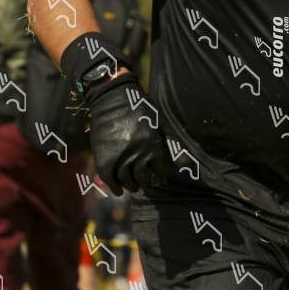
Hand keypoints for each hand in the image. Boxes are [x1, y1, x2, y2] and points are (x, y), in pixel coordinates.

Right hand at [86, 70, 168, 195]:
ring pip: (127, 180)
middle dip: (146, 181)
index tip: (159, 177)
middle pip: (144, 178)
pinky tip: (119, 191)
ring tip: (133, 185)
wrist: (112, 98)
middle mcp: (138, 153)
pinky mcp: (104, 157)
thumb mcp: (159, 123)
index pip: (160, 170)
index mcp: (153, 144)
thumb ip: (169, 143)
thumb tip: (184, 165)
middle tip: (145, 181)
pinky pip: (110, 179)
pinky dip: (115, 187)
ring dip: (131, 185)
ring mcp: (120, 156)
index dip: (160, 175)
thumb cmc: (139, 108)